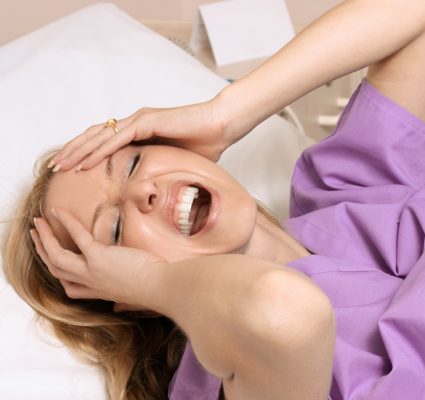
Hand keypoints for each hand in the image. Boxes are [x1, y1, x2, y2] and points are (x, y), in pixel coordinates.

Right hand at [30, 208, 165, 311]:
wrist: (160, 287)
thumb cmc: (154, 289)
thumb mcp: (132, 299)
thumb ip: (123, 301)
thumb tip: (122, 306)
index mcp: (97, 292)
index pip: (68, 286)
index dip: (57, 273)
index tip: (52, 258)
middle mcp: (89, 283)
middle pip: (56, 268)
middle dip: (43, 251)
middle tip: (37, 234)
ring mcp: (90, 270)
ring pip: (56, 255)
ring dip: (44, 238)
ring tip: (38, 222)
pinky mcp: (98, 257)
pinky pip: (76, 236)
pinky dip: (66, 222)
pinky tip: (58, 212)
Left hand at [50, 100, 230, 171]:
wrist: (222, 125)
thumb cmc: (206, 144)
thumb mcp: (177, 163)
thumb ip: (164, 171)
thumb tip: (159, 193)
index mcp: (140, 133)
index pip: (105, 143)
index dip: (85, 155)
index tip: (70, 170)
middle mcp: (135, 123)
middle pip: (95, 137)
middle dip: (72, 152)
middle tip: (54, 168)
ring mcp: (139, 120)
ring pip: (100, 136)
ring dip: (78, 151)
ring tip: (61, 166)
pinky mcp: (147, 121)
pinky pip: (117, 138)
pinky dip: (99, 150)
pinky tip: (85, 162)